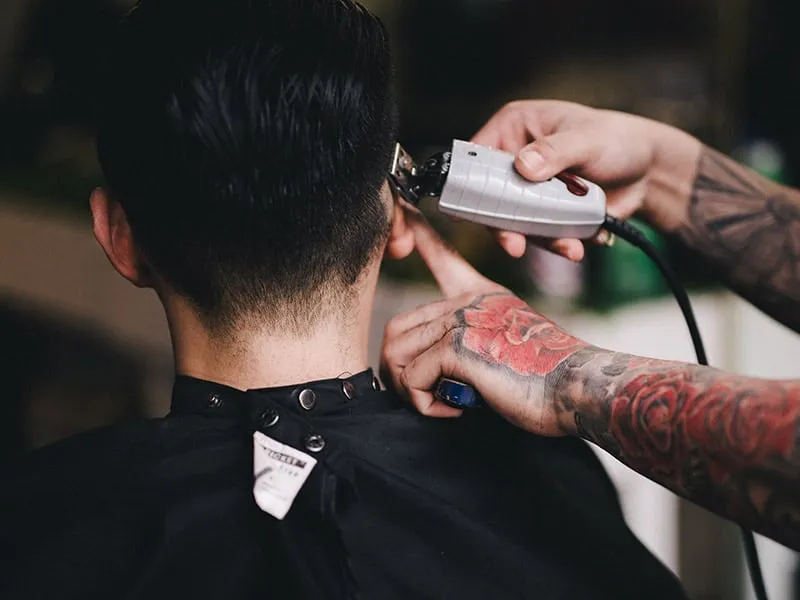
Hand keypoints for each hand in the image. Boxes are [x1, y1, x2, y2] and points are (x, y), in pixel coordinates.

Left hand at [380, 209, 589, 435]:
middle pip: (397, 329)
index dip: (420, 238)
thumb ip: (475, 343)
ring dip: (410, 389)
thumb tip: (441, 368)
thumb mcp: (509, 346)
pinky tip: (455, 407)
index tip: (405, 209)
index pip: (443, 260)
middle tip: (424, 395)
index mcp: (482, 297)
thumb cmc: (548, 381)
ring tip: (440, 402)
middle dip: (399, 370)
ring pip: (396, 352)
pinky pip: (411, 378)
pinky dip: (425, 403)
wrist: (580, 388)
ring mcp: (461, 319)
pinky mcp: (458, 346)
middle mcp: (468, 303)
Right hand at [471, 100, 700, 260]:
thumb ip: (555, 152)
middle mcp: (514, 161)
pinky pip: (539, 235)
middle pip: (490, 198)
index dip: (471, 183)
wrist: (648, 172)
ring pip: (515, 223)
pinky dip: (557, 244)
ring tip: (569, 247)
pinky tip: (579, 244)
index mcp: (513, 129)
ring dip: (539, 239)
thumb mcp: (586, 139)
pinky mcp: (543, 214)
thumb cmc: (616, 140)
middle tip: (515, 245)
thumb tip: (524, 166)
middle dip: (505, 225)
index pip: (477, 157)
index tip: (479, 209)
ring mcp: (528, 191)